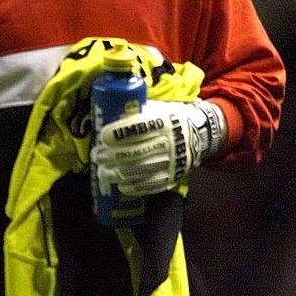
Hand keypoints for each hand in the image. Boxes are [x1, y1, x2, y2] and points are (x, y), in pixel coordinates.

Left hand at [92, 99, 224, 196]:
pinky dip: (134, 187)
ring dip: (117, 173)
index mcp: (165, 121)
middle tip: (96, 155)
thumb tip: (105, 111)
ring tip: (101, 172)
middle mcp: (171, 142)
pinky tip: (120, 185)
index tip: (103, 136)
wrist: (199, 134)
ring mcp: (173, 162)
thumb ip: (135, 111)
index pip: (140, 128)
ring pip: (141, 170)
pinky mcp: (173, 177)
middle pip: (137, 152)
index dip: (120, 133)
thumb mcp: (156, 108)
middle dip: (112, 155)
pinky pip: (152, 185)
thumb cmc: (167, 118)